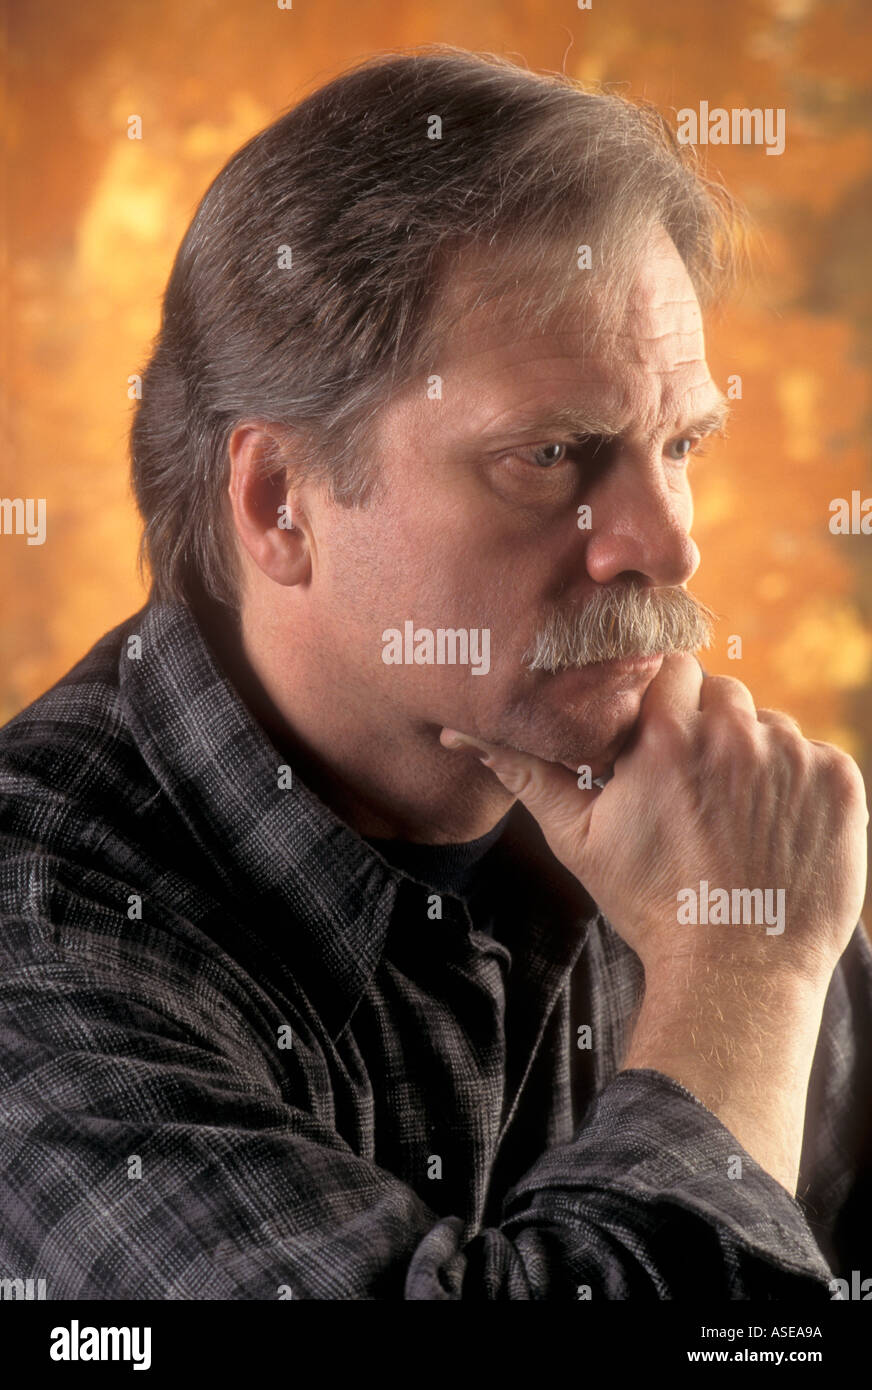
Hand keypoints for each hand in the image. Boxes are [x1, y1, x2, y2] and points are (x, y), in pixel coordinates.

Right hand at [441, 653, 867, 988]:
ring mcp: (796, 761)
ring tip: (736, 816)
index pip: (672, 670)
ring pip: (772, 725)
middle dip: (709, 727)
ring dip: (756, 755)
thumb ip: (528, 773)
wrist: (735, 973)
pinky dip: (800, 784)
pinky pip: (818, 756)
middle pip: (725, 693)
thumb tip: (460, 732)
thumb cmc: (650, 906)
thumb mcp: (579, 839)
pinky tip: (774, 828)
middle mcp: (737, 737)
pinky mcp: (842, 787)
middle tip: (696, 787)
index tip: (662, 739)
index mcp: (669, 738)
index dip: (665, 702)